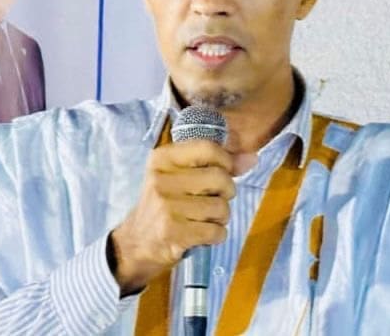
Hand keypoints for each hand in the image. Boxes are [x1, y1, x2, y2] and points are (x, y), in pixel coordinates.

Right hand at [110, 139, 235, 294]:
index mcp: (162, 158)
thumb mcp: (182, 176)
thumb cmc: (165, 203)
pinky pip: (216, 232)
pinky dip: (216, 235)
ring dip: (221, 217)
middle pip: (219, 178)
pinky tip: (202, 234)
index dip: (225, 160)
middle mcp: (161, 179)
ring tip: (205, 219)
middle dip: (227, 192)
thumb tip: (253, 158)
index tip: (225, 171)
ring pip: (221, 207)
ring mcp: (166, 207)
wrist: (136, 242)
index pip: (206, 148)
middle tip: (215, 199)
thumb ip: (217, 164)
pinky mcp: (173, 233)